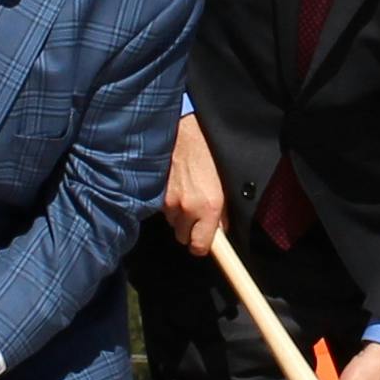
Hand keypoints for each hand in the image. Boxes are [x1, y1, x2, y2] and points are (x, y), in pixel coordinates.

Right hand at [163, 114, 226, 252]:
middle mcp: (187, 207)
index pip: (199, 246)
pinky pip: (162, 210)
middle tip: (196, 214)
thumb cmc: (207, 154)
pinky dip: (167, 204)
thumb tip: (220, 231)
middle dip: (190, 230)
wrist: (183, 132)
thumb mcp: (223, 184)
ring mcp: (169, 201)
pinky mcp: (156, 194)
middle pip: (183, 238)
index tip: (203, 245)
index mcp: (209, 206)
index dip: (201, 247)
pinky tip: (174, 189)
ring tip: (185, 195)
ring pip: (172, 223)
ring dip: (178, 216)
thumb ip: (222, 211)